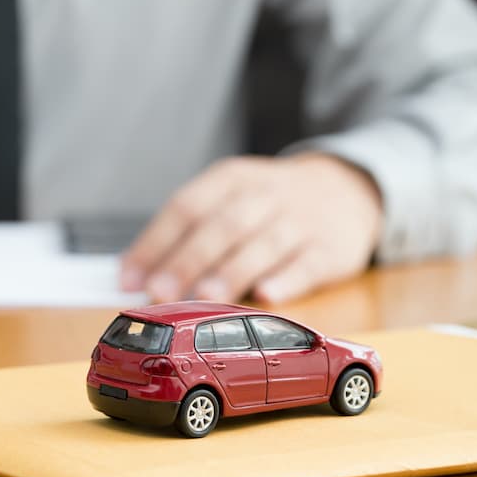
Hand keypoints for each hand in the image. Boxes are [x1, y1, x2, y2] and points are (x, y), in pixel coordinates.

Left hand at [121, 154, 382, 303]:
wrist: (349, 188)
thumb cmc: (268, 205)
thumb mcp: (230, 199)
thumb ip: (187, 233)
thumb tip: (137, 276)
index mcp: (230, 180)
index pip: (185, 208)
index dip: (154, 243)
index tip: (127, 277)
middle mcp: (264, 195)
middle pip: (221, 226)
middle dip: (187, 260)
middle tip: (159, 291)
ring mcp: (300, 221)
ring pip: (263, 244)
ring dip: (231, 271)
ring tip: (204, 296)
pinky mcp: (332, 249)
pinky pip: (308, 264)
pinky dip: (287, 279)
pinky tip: (266, 295)